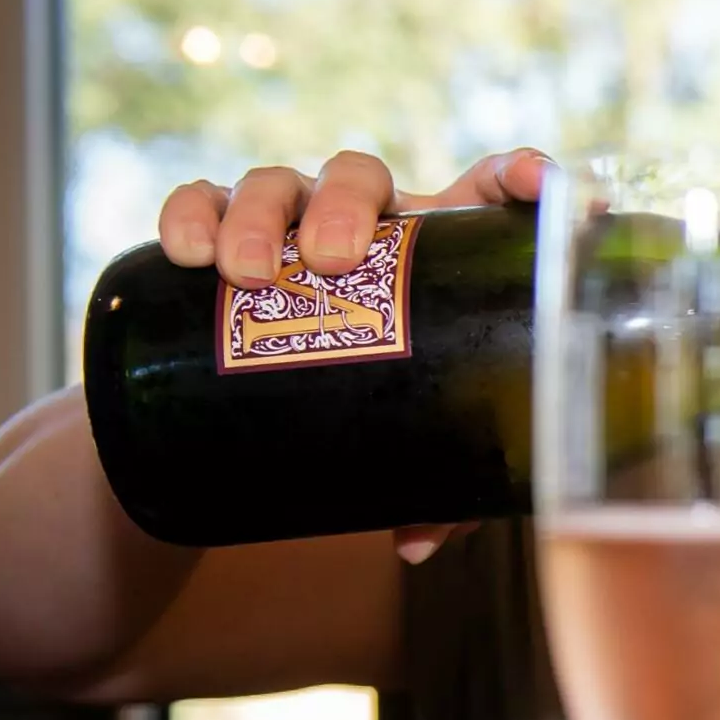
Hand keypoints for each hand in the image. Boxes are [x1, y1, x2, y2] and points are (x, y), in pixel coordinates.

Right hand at [155, 147, 551, 563]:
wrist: (281, 421)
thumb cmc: (379, 419)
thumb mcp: (420, 450)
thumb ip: (436, 494)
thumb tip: (415, 544)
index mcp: (437, 254)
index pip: (484, 188)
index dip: (515, 175)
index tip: (536, 186)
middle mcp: (367, 227)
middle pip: (359, 177)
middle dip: (342, 205)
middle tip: (331, 260)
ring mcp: (290, 226)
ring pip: (276, 183)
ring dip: (257, 213)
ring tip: (245, 272)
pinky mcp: (221, 239)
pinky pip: (198, 201)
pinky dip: (189, 212)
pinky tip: (184, 250)